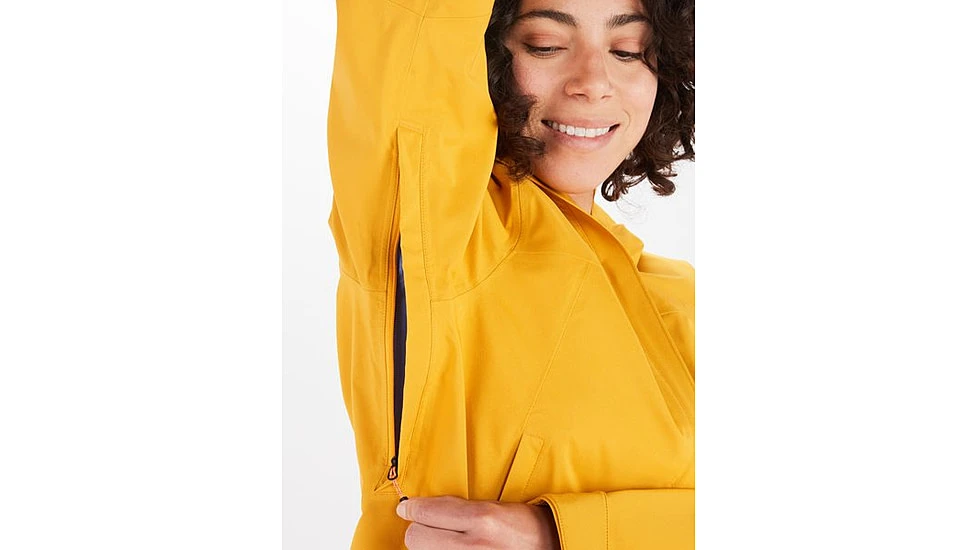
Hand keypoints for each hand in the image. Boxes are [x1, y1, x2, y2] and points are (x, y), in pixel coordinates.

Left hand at [396, 495, 559, 549]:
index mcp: (482, 519)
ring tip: (445, 542)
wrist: (549, 548)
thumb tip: (415, 508)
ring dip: (429, 547)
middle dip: (420, 530)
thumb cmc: (521, 526)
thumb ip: (455, 507)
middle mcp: (474, 545)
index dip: (412, 509)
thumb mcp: (492, 507)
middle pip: (416, 538)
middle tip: (430, 527)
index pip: (426, 513)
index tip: (407, 508)